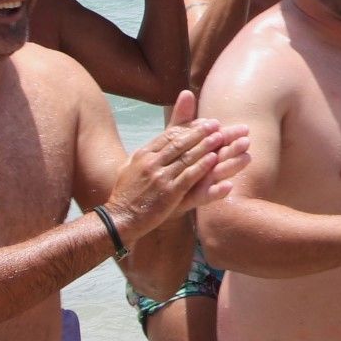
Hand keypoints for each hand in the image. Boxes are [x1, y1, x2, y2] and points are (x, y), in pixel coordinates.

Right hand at [103, 91, 251, 236]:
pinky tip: (213, 159)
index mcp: (143, 154)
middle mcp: (151, 162)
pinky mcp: (169, 193)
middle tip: (215, 124)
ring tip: (219, 137)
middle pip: (179, 143)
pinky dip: (201, 166)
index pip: (168, 135)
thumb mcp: (130, 166)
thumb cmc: (126, 193)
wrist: (120, 219)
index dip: (188, 127)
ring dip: (205, 146)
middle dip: (199, 132)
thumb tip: (160, 140)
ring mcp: (160, 177)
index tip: (202, 121)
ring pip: (186, 157)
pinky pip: (188, 176)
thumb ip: (146, 152)